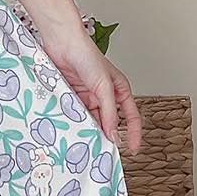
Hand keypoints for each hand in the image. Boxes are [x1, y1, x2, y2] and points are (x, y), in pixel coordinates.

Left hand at [37, 22, 142, 155]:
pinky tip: (72, 130)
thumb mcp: (103, 86)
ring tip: (85, 142)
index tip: (133, 150)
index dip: (134, 133)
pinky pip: (76, 115)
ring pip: (91, 120)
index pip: (132, 117)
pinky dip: (75, 122)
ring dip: (88, 129)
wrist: (62, 43)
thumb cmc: (87, 56)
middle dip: (106, 135)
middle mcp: (105, 95)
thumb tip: (114, 134)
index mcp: (120, 90)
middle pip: (109, 122)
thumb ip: (109, 112)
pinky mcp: (73, 97)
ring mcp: (88, 97)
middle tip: (102, 152)